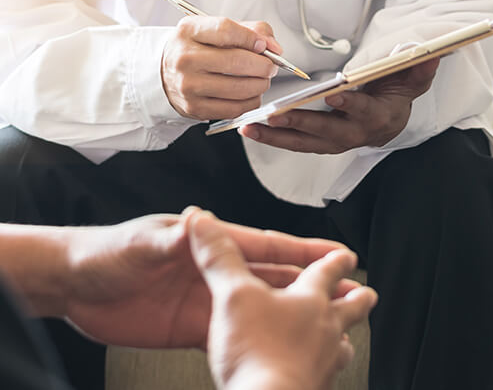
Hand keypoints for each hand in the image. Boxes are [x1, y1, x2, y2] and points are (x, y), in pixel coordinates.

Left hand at [62, 208, 350, 349]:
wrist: (75, 285)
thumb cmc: (105, 252)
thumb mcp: (140, 243)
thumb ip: (172, 238)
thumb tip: (198, 222)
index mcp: (207, 243)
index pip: (264, 245)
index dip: (301, 249)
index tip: (335, 253)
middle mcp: (213, 270)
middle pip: (272, 277)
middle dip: (309, 283)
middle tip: (344, 291)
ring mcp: (205, 299)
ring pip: (259, 305)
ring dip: (290, 312)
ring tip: (322, 321)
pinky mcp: (191, 325)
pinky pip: (232, 330)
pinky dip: (256, 336)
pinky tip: (276, 343)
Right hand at [162, 17, 281, 119]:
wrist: (165, 74)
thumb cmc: (197, 49)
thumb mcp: (215, 30)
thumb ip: (249, 30)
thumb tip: (274, 47)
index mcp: (189, 31)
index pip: (226, 30)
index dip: (252, 38)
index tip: (265, 46)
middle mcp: (185, 58)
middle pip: (235, 62)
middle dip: (263, 66)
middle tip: (271, 67)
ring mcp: (189, 86)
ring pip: (239, 88)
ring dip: (260, 85)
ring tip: (262, 80)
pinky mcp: (195, 108)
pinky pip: (234, 108)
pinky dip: (250, 102)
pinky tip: (251, 94)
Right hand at [190, 212, 376, 389]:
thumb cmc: (258, 352)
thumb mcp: (233, 295)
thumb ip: (220, 258)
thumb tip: (202, 223)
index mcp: (308, 299)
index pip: (326, 270)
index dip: (335, 259)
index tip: (346, 254)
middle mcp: (324, 328)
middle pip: (348, 308)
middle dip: (356, 298)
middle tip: (367, 294)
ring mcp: (323, 362)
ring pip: (341, 346)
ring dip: (343, 339)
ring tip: (346, 340)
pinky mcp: (312, 389)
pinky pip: (324, 378)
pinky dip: (322, 373)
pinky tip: (316, 377)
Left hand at [240, 59, 439, 153]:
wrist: (388, 121)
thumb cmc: (394, 95)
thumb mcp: (412, 79)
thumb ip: (419, 67)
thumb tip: (433, 52)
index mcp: (376, 117)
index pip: (363, 111)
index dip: (350, 105)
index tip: (334, 95)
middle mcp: (353, 134)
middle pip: (325, 132)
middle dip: (300, 124)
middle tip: (275, 115)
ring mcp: (333, 142)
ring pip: (304, 142)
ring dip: (276, 137)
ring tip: (250, 128)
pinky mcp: (318, 144)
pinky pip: (294, 144)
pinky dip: (273, 138)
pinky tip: (251, 130)